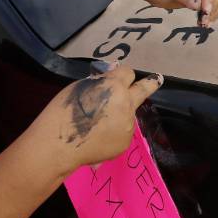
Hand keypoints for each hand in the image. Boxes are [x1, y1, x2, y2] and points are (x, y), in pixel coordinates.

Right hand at [40, 66, 161, 173]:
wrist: (60, 145)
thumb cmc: (63, 112)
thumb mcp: (79, 87)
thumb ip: (100, 82)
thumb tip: (112, 76)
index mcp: (114, 86)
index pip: (127, 72)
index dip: (121, 75)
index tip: (118, 77)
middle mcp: (126, 103)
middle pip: (144, 89)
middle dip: (150, 83)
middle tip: (157, 80)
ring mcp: (128, 124)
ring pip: (129, 112)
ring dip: (120, 113)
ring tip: (99, 124)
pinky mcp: (126, 141)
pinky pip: (123, 130)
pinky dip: (114, 131)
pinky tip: (98, 136)